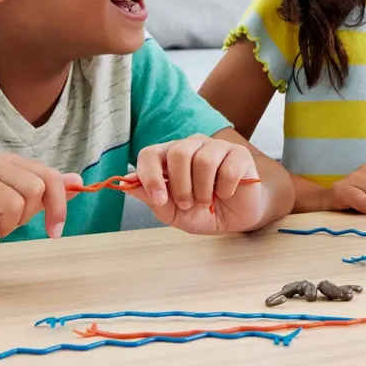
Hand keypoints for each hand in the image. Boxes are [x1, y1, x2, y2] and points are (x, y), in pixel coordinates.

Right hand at [0, 153, 78, 261]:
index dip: (58, 206)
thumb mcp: (9, 210)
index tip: (55, 231)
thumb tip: (77, 182)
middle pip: (34, 191)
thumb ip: (41, 195)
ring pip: (13, 205)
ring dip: (3, 230)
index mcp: (6, 164)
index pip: (48, 177)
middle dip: (23, 219)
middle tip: (0, 227)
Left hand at [130, 134, 264, 234]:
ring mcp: (217, 147)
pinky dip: (225, 189)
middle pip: (179, 153)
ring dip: (203, 190)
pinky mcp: (239, 155)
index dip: (150, 175)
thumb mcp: (172, 212)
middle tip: (187, 203)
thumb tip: (126, 183)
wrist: (235, 219)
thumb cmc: (202, 212)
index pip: (150, 153)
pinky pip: (228, 169)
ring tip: (207, 201)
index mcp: (170, 157)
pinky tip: (226, 194)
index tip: (159, 199)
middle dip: (181, 187)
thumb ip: (152, 198)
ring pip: (204, 160)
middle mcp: (193, 146)